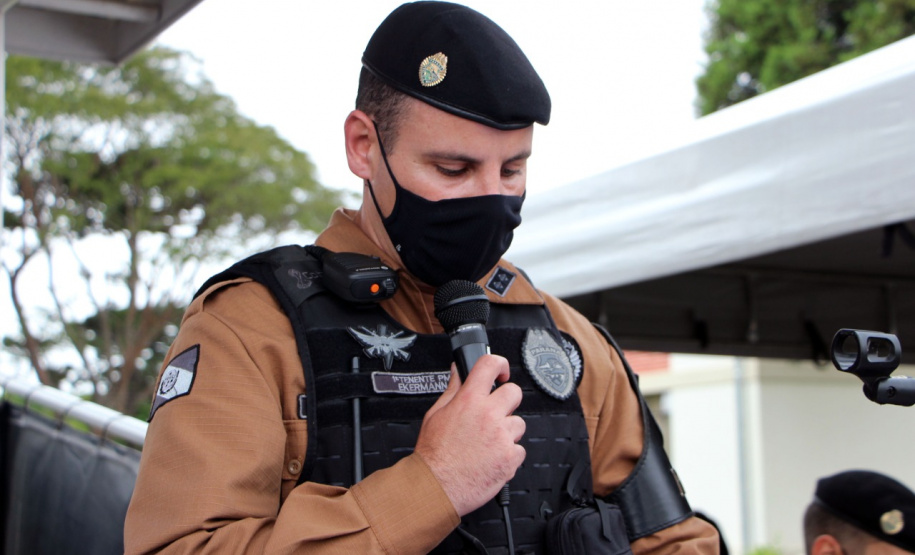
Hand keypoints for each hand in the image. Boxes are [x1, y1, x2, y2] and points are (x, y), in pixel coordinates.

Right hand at [414, 355, 524, 515]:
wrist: (436, 487)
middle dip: (506, 401)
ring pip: (518, 424)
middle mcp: (488, 415)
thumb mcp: (436, 414)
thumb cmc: (434, 454)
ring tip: (487, 443)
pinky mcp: (510, 457)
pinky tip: (491, 458)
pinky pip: (519, 449)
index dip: (499, 364)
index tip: (500, 373)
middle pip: (515, 392)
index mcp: (469, 401)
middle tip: (495, 413)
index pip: (490, 365)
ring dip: (507, 432)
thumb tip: (459, 372)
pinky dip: (508, 454)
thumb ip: (453, 390)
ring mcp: (502, 436)